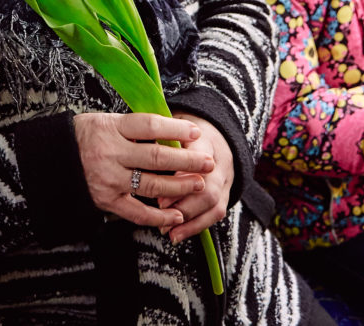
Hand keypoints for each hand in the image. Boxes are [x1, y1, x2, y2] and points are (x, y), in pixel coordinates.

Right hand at [73, 112, 214, 228]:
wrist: (52, 158)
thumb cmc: (86, 135)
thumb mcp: (107, 120)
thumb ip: (136, 127)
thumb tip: (172, 131)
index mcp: (111, 128)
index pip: (150, 126)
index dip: (176, 129)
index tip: (196, 133)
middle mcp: (110, 154)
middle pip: (157, 157)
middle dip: (187, 162)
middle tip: (208, 163)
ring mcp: (108, 179)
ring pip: (152, 186)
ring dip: (179, 187)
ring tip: (198, 184)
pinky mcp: (105, 201)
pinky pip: (136, 212)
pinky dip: (158, 216)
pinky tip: (177, 215)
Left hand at [156, 113, 233, 244]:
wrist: (212, 134)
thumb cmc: (183, 132)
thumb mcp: (170, 128)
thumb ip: (157, 139)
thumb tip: (137, 152)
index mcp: (204, 140)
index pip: (197, 156)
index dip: (180, 173)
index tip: (157, 182)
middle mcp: (219, 161)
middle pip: (208, 186)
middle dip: (184, 201)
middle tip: (160, 207)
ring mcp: (225, 178)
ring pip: (214, 202)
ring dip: (189, 219)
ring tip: (167, 229)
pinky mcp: (226, 193)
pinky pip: (216, 213)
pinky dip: (196, 226)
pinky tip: (177, 235)